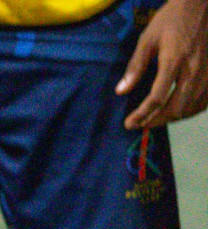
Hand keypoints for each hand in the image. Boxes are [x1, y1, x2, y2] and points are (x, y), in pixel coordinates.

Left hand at [118, 0, 207, 128]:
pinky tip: (178, 111)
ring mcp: (207, 72)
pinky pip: (204, 101)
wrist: (201, 5)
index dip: (142, 115)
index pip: (157, 98)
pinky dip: (190, 110)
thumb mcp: (147, 39)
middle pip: (177, 108)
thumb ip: (135, 67)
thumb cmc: (171, 20)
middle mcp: (194, 69)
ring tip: (156, 119)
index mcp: (174, 60)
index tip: (130, 124)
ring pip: (192, 107)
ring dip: (173, 118)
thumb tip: (121, 91)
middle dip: (157, 121)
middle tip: (141, 124)